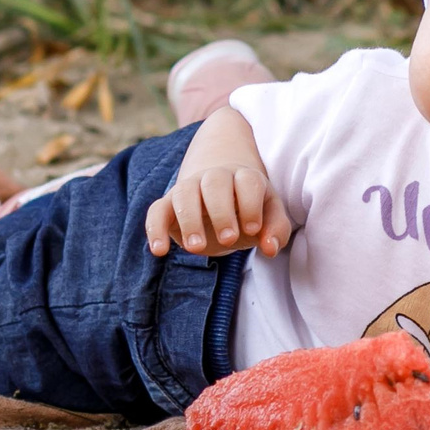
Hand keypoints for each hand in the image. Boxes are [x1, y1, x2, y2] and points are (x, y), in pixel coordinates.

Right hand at [147, 166, 293, 257]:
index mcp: (244, 178)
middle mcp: (215, 178)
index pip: (248, 182)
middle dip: (221, 212)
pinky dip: (155, 228)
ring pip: (184, 193)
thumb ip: (275, 230)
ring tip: (196, 249)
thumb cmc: (248, 207)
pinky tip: (159, 250)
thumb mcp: (268, 216)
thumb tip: (270, 248)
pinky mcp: (169, 205)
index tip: (253, 229)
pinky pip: (156, 210)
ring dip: (189, 220)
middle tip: (228, 240)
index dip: (250, 204)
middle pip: (215, 183)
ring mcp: (190, 188)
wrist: (220, 191)